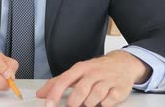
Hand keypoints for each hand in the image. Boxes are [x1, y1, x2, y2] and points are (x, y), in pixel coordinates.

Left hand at [37, 50, 151, 106]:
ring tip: (90, 101)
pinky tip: (103, 100)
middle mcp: (93, 73)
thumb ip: (58, 82)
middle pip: (80, 91)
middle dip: (74, 102)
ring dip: (89, 104)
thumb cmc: (96, 69)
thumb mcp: (77, 71)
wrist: (123, 63)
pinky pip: (108, 102)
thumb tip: (41, 94)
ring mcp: (107, 80)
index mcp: (80, 68)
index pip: (64, 80)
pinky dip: (103, 104)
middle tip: (73, 105)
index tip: (48, 105)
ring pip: (94, 98)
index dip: (54, 94)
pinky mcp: (119, 89)